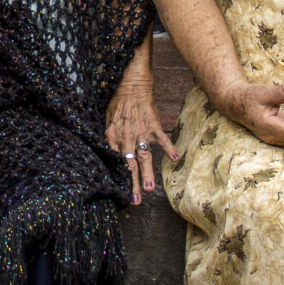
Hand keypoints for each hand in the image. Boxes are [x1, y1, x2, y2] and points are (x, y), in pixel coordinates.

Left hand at [104, 80, 178, 204]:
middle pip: (129, 164)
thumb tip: (110, 152)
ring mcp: (141, 132)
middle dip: (132, 183)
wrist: (132, 84)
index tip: (119, 191)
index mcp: (113, 136)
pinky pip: (162, 139)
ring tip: (149, 188)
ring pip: (144, 157)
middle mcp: (126, 137)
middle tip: (134, 200)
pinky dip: (170, 149)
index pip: (114, 161)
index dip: (117, 177)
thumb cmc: (119, 102)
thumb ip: (110, 137)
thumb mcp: (107, 119)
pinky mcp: (154, 125)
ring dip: (148, 173)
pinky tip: (176, 159)